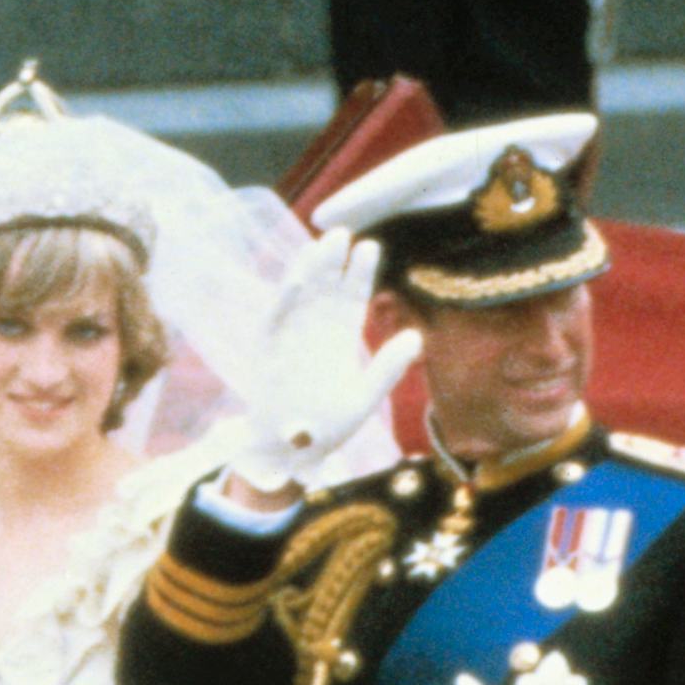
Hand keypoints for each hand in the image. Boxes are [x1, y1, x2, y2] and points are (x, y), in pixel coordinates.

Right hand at [211, 225, 420, 500]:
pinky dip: (284, 299)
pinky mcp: (267, 352)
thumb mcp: (364, 398)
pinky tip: (297, 278)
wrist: (289, 453)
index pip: (351, 298)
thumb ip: (387, 368)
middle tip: (344, 231)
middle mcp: (314, 332)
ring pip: (299, 296)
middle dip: (333, 261)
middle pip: (325, 288)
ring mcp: (289, 339)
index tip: (370, 247)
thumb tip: (417, 337)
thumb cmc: (326, 428)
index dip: (360, 273)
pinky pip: (275, 319)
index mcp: (339, 339)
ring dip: (308, 271)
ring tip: (322, 244)